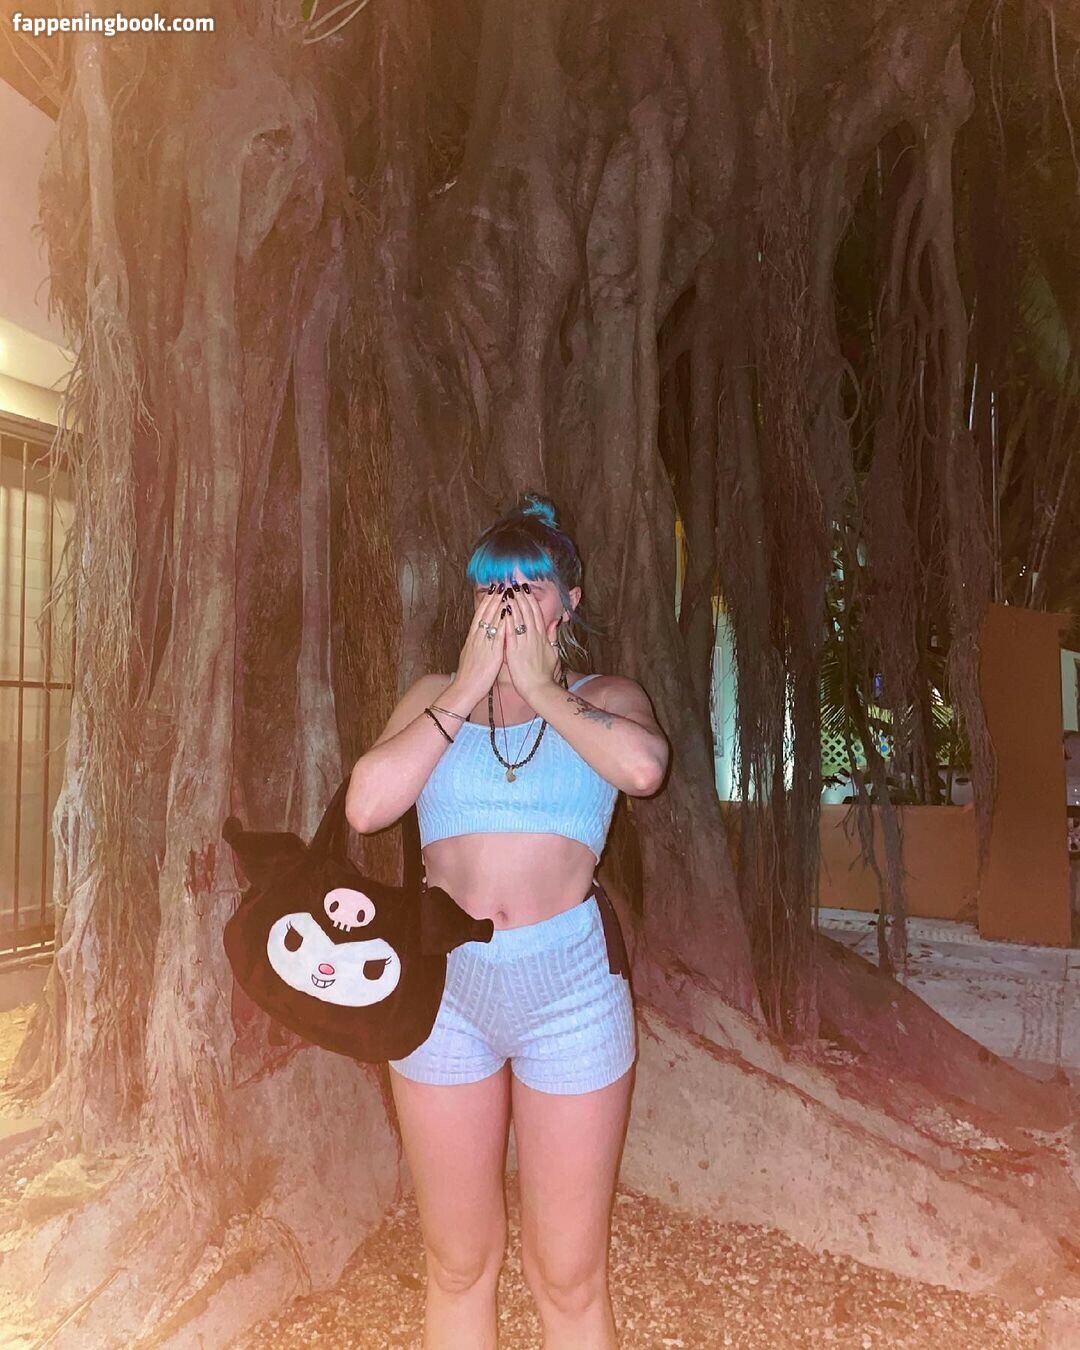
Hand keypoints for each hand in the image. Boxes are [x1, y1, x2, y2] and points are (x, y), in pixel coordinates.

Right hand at [454, 587, 507, 702]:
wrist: (464, 689)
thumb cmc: (470, 676)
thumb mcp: (472, 655)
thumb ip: (478, 645)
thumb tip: (483, 637)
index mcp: (472, 638)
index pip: (479, 615)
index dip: (487, 601)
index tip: (494, 589)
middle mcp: (477, 638)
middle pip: (485, 613)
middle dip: (493, 597)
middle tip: (501, 583)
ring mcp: (483, 644)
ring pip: (490, 620)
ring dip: (498, 605)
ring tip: (506, 591)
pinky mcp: (490, 653)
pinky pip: (497, 635)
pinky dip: (502, 623)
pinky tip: (508, 613)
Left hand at [503, 584, 559, 703]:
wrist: (539, 689)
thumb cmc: (545, 674)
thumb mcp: (553, 652)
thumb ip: (553, 636)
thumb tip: (556, 622)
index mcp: (542, 637)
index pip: (536, 613)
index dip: (530, 599)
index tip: (525, 588)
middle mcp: (534, 637)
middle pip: (528, 612)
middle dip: (521, 596)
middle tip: (515, 582)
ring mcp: (524, 643)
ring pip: (519, 619)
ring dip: (514, 603)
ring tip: (508, 590)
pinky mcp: (515, 651)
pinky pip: (511, 632)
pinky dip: (508, 619)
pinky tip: (504, 609)